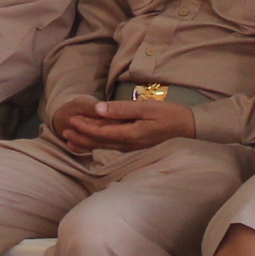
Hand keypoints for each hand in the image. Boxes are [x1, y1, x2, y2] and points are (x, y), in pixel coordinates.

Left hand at [48, 97, 194, 155]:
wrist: (191, 129)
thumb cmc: (170, 115)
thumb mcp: (146, 108)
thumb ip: (122, 110)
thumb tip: (99, 109)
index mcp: (130, 135)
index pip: (100, 133)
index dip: (84, 127)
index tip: (70, 120)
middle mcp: (129, 144)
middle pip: (99, 142)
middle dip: (80, 137)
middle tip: (63, 132)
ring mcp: (132, 147)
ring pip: (104, 146)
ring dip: (86, 143)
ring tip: (71, 141)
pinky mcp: (136, 146)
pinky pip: (112, 146)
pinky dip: (98, 144)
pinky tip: (92, 143)